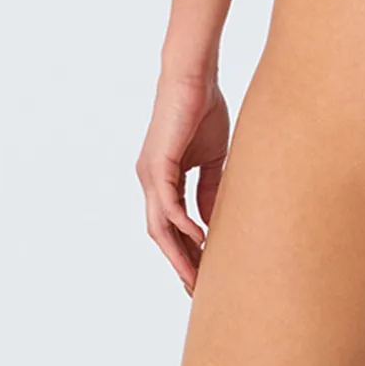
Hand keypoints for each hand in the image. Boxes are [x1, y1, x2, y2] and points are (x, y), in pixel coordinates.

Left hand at [135, 71, 229, 296]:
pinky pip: (169, 205)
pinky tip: (200, 240)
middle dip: (180, 263)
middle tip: (197, 289)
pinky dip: (183, 226)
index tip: (204, 273)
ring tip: (197, 276)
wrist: (194, 76)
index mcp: (162, 179)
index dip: (186, 251)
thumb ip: (210, 188)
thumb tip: (213, 221)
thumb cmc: (203, 108)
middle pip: (161, 235)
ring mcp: (151, 174)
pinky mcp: (158, 165)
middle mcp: (151, 181)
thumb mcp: (212, 157)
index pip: (171, 225)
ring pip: (160, 227)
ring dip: (178, 254)